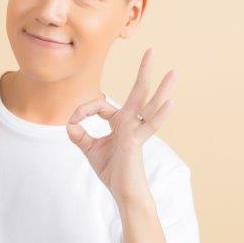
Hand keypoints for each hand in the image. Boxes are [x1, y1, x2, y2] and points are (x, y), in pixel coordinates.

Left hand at [66, 47, 175, 204]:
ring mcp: (136, 130)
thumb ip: (80, 135)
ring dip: (161, 87)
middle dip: (144, 70)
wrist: (123, 192)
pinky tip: (170, 101)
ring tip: (173, 71)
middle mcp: (131, 122)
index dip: (82, 111)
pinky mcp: (137, 141)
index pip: (100, 105)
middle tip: (152, 49)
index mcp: (120, 122)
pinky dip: (159, 113)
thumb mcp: (90, 150)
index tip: (72, 123)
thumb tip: (70, 124)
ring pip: (149, 103)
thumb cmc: (112, 172)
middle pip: (138, 91)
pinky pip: (149, 125)